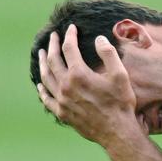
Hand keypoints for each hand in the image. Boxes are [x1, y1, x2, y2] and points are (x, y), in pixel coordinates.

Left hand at [37, 24, 144, 146]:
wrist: (117, 132)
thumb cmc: (121, 103)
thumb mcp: (120, 76)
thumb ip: (109, 54)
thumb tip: (99, 39)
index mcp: (79, 74)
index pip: (69, 48)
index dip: (69, 36)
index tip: (71, 28)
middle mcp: (66, 86)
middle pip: (53, 60)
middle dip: (53, 45)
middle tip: (53, 36)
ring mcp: (62, 100)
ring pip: (46, 78)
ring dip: (42, 64)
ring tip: (42, 55)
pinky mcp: (62, 113)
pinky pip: (47, 99)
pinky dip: (42, 89)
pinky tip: (40, 85)